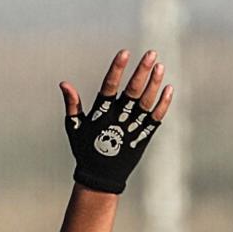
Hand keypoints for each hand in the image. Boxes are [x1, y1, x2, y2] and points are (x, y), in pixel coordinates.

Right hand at [60, 49, 173, 194]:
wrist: (100, 178)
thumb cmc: (85, 150)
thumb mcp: (74, 127)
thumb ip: (72, 104)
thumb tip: (63, 83)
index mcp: (101, 114)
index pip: (109, 86)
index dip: (117, 69)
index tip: (125, 52)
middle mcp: (118, 118)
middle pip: (132, 91)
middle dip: (142, 71)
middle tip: (151, 53)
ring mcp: (133, 127)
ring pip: (146, 102)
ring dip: (154, 84)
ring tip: (160, 66)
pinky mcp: (143, 136)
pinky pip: (155, 118)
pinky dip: (163, 104)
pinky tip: (168, 88)